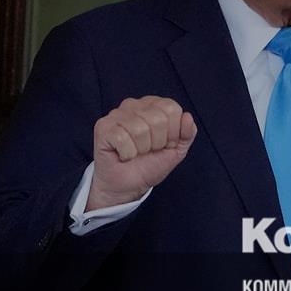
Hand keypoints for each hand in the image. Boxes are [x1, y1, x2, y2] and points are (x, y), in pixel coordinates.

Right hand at [88, 96, 196, 210]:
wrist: (129, 185)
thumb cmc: (150, 164)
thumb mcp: (177, 149)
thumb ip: (187, 133)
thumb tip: (187, 117)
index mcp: (153, 104)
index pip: (172, 108)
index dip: (173, 132)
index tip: (166, 144)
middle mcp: (133, 104)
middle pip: (158, 119)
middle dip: (158, 142)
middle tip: (149, 150)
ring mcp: (115, 114)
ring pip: (140, 129)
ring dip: (142, 149)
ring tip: (136, 152)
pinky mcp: (103, 127)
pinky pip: (122, 138)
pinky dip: (127, 153)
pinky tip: (124, 155)